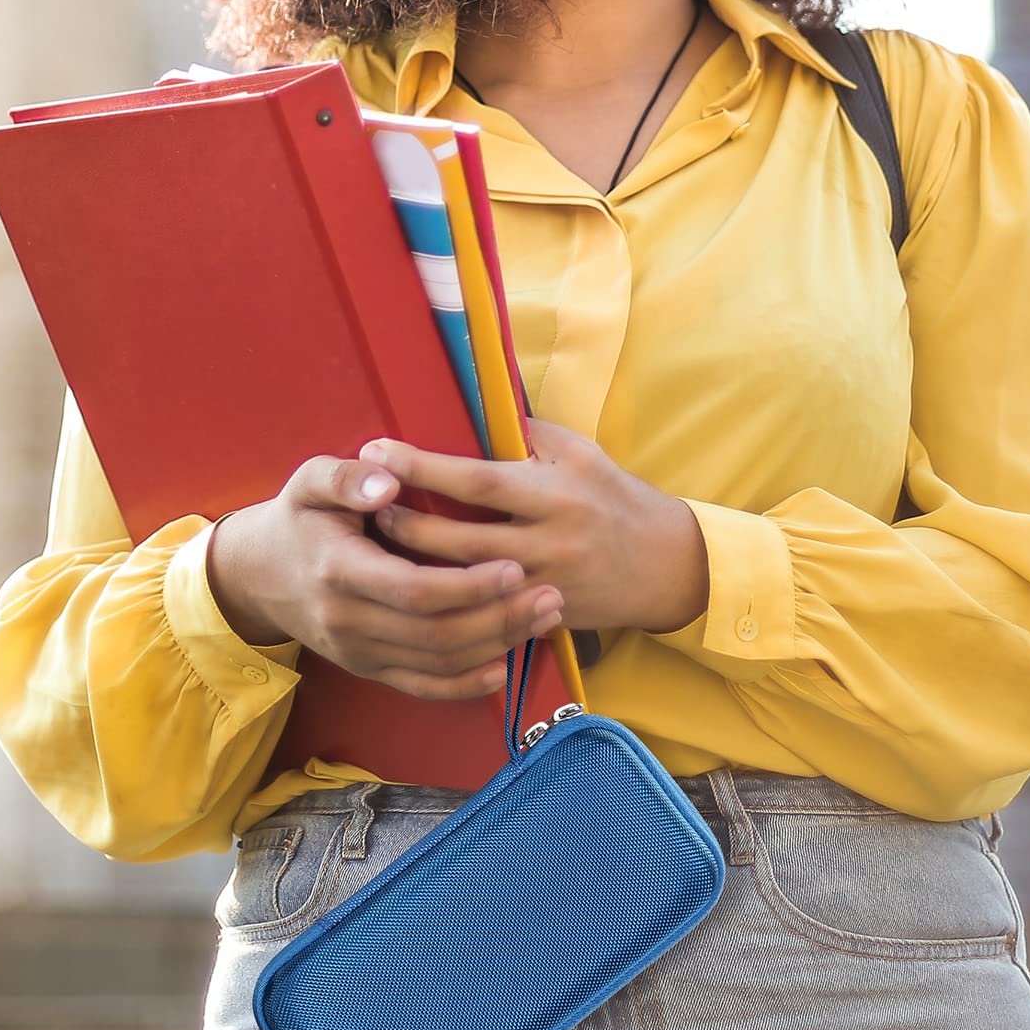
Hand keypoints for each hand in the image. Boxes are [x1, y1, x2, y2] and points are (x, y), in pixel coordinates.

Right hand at [206, 454, 565, 700]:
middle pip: (435, 633)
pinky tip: (504, 667)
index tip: (514, 568)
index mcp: (338, 569)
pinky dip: (465, 685)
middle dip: (498, 619)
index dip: (467, 586)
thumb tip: (389, 479)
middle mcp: (347, 620)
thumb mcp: (310, 481)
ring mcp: (358, 652)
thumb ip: (347, 477)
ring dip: (496, 645)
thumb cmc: (299, 517)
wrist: (259, 575)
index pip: (413, 590)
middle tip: (551, 596)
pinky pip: (421, 687)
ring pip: (436, 662)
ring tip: (544, 618)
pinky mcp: (368, 669)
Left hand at [361, 418, 708, 634]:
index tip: (378, 451)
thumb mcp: (580, 452)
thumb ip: (527, 435)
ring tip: (376, 545)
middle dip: (405, 523)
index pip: (478, 480)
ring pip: (464, 584)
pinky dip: (446, 602)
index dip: (423, 467)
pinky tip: (412, 591)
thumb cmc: (615, 496)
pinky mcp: (542, 618)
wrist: (665, 565)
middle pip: (460, 540)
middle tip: (365, 505)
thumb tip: (471, 411)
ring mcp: (543, 586)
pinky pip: (484, 615)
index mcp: (555, 492)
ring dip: (415, 565)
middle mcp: (548, 541)